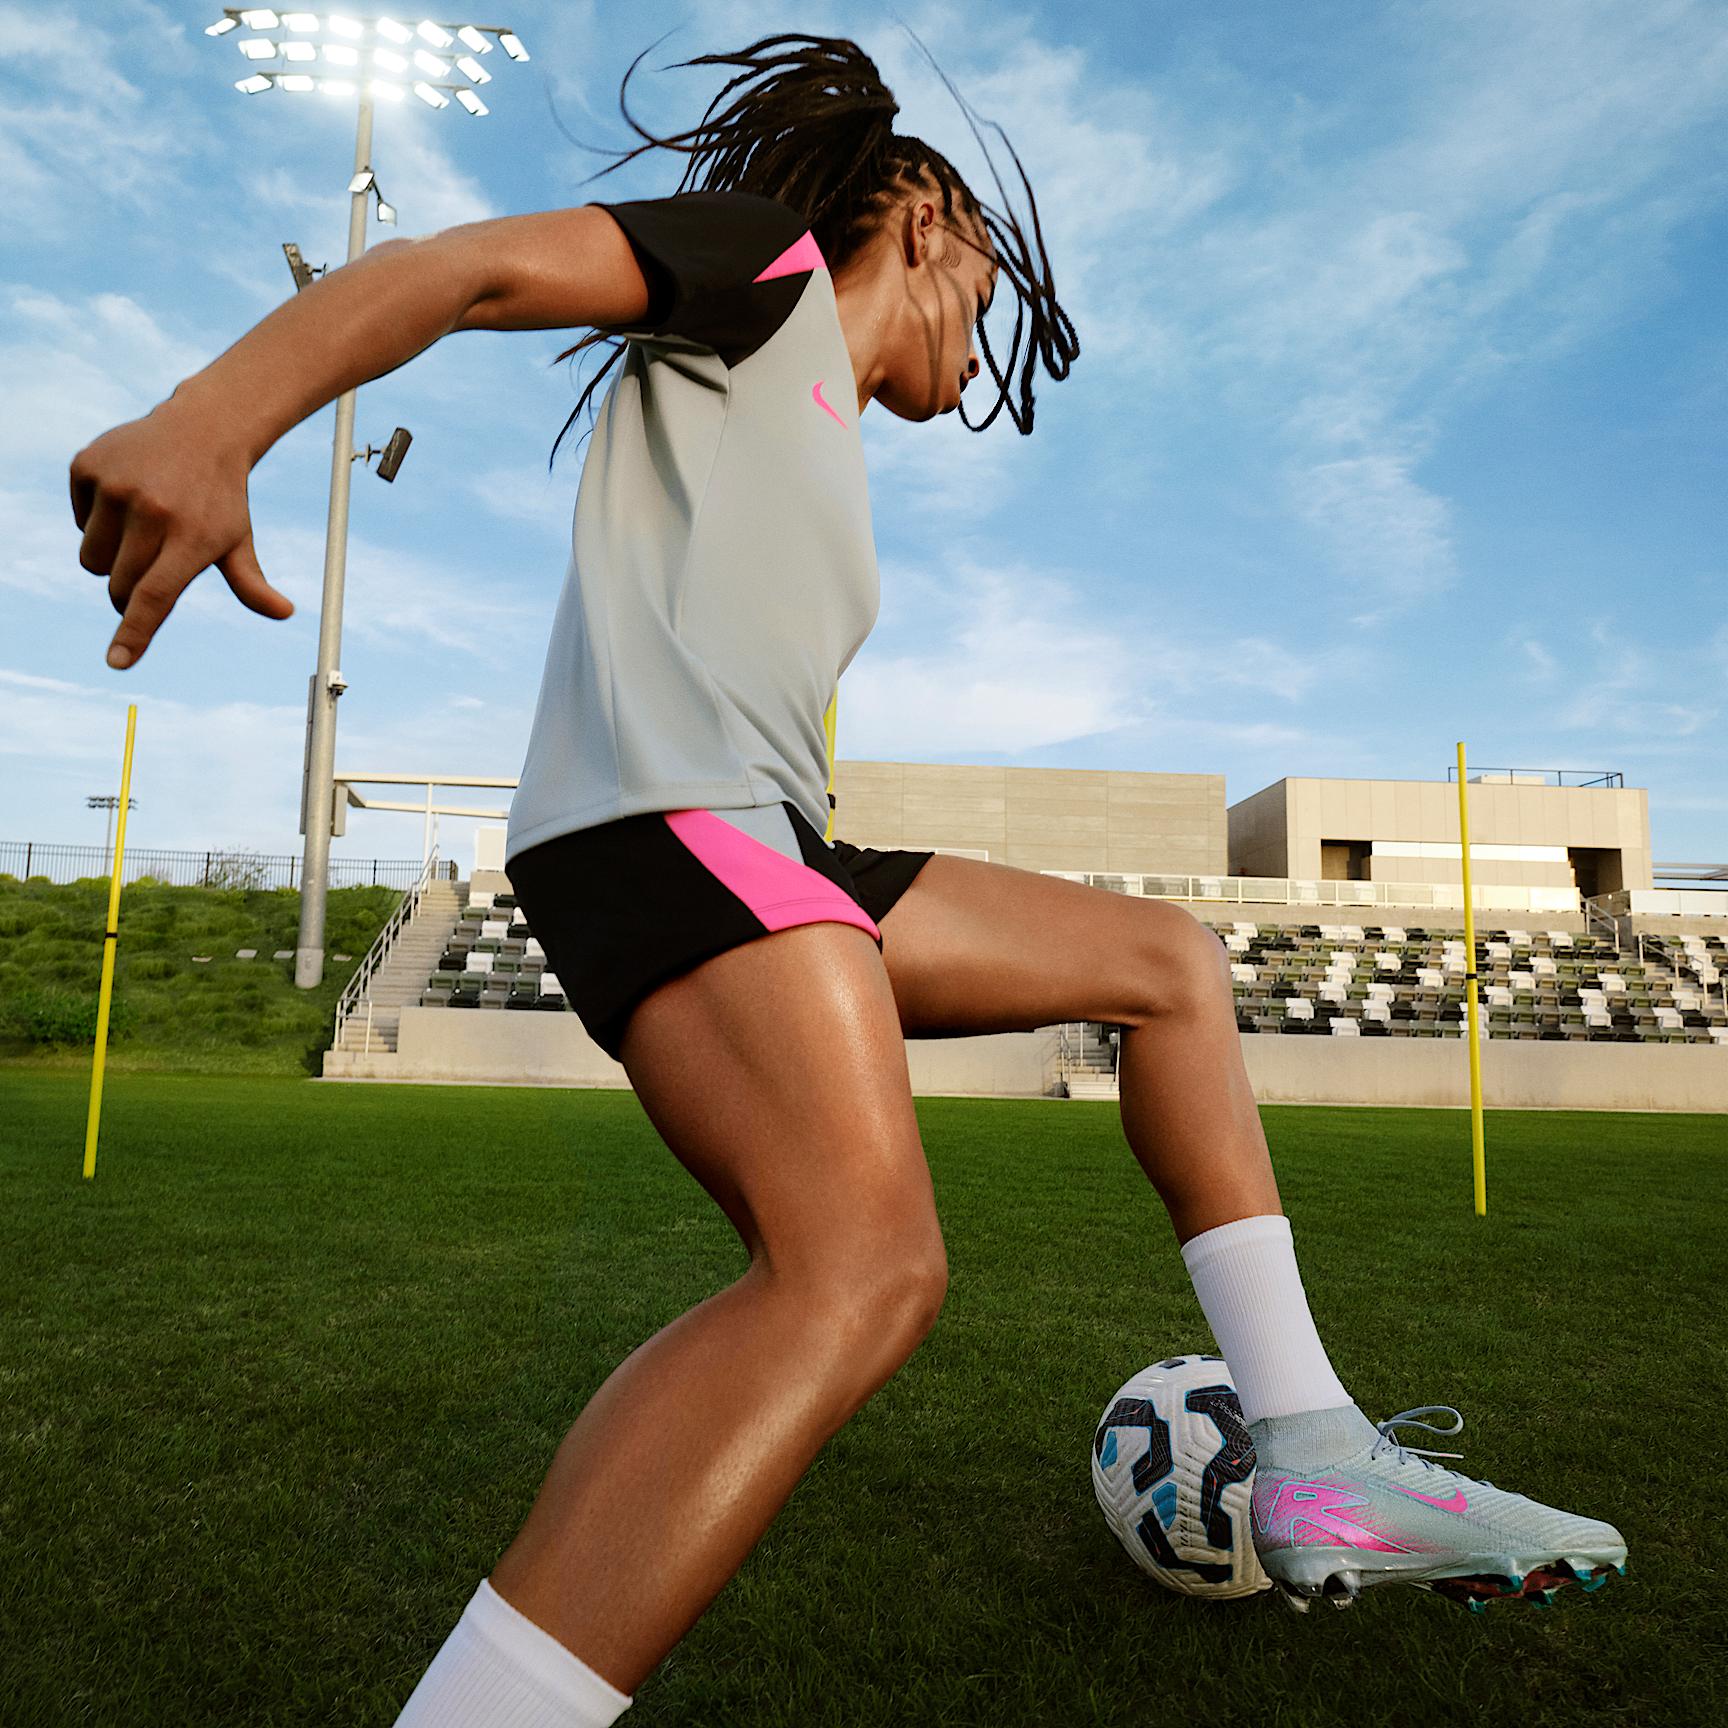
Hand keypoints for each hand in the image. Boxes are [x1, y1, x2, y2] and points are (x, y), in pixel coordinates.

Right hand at [69, 402, 294, 668]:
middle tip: (155, 561)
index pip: (155, 596)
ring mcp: (116, 486)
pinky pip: (80, 522)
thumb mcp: (238, 540)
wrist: (201, 429)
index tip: (118, 662)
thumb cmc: (222, 498)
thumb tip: (283, 612)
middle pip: (119, 587)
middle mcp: (152, 511)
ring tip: (142, 526)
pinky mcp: (88, 466)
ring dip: (111, 557)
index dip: (134, 633)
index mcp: (191, 537)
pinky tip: (128, 495)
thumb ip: (251, 583)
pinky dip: (97, 519)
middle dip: (131, 590)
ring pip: (93, 561)